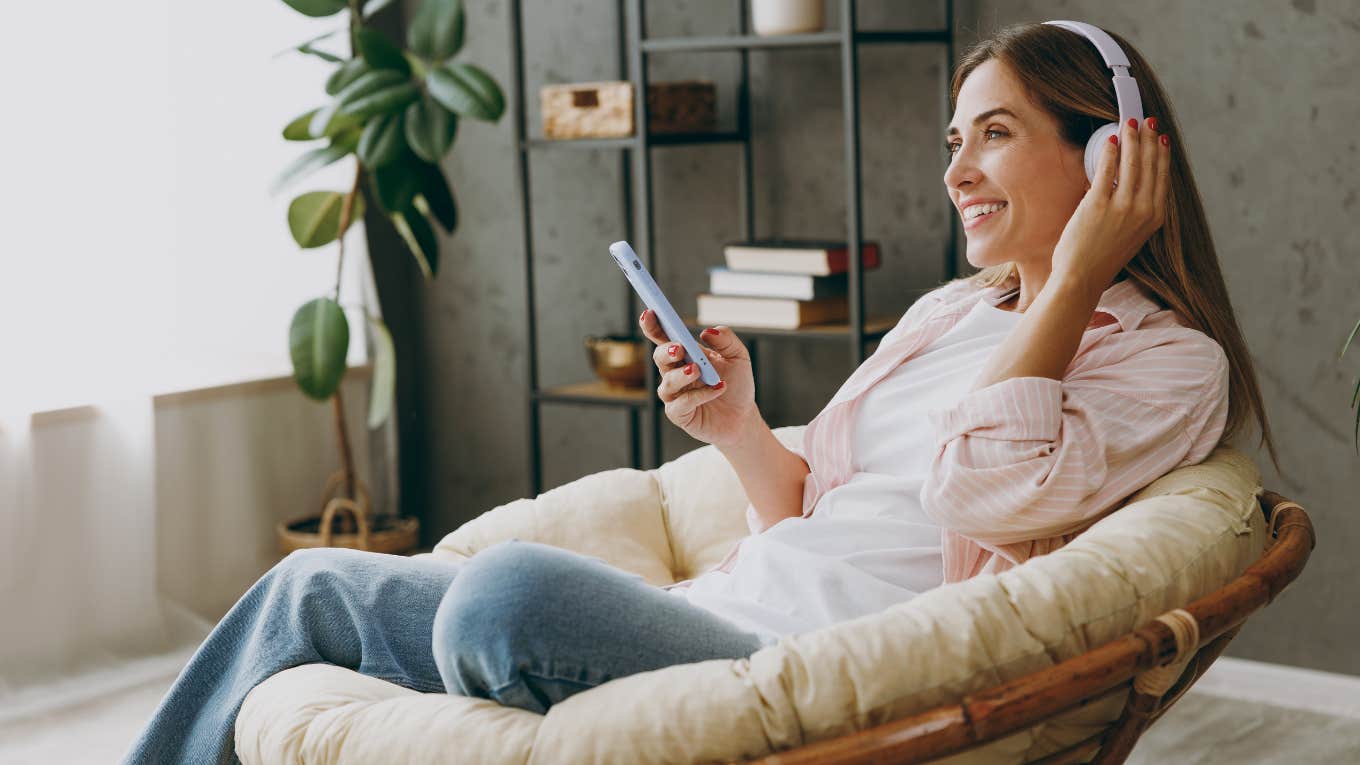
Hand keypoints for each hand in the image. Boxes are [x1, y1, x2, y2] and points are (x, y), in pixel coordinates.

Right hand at [638, 310, 758, 447]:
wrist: (742, 417)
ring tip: (698, 371)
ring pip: (667, 383)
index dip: (652, 325)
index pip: (663, 337)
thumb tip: (707, 332)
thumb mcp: (738, 357)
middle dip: (666, 351)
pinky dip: (698, 396)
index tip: (649, 313)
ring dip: (681, 375)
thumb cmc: (737, 384)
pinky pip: (680, 404)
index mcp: (685, 355)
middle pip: (659, 357)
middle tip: (680, 348)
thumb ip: (726, 340)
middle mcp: (674, 373)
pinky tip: (717, 389)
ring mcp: (675, 395)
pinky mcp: (679, 414)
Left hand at [1050, 116, 1170, 297]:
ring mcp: (1123, 207)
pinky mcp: (1099, 206)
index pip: (1162, 176)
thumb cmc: (1101, 258)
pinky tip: (1112, 139)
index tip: (1160, 136)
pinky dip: (1111, 152)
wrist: (1082, 278)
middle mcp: (1144, 210)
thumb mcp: (1131, 233)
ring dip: (1132, 139)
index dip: (1161, 153)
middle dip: (1149, 139)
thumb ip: (1135, 209)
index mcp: (1155, 217)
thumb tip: (1128, 181)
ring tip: (1130, 123)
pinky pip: (1107, 171)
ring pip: (1132, 164)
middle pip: (1150, 165)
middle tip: (1146, 120)